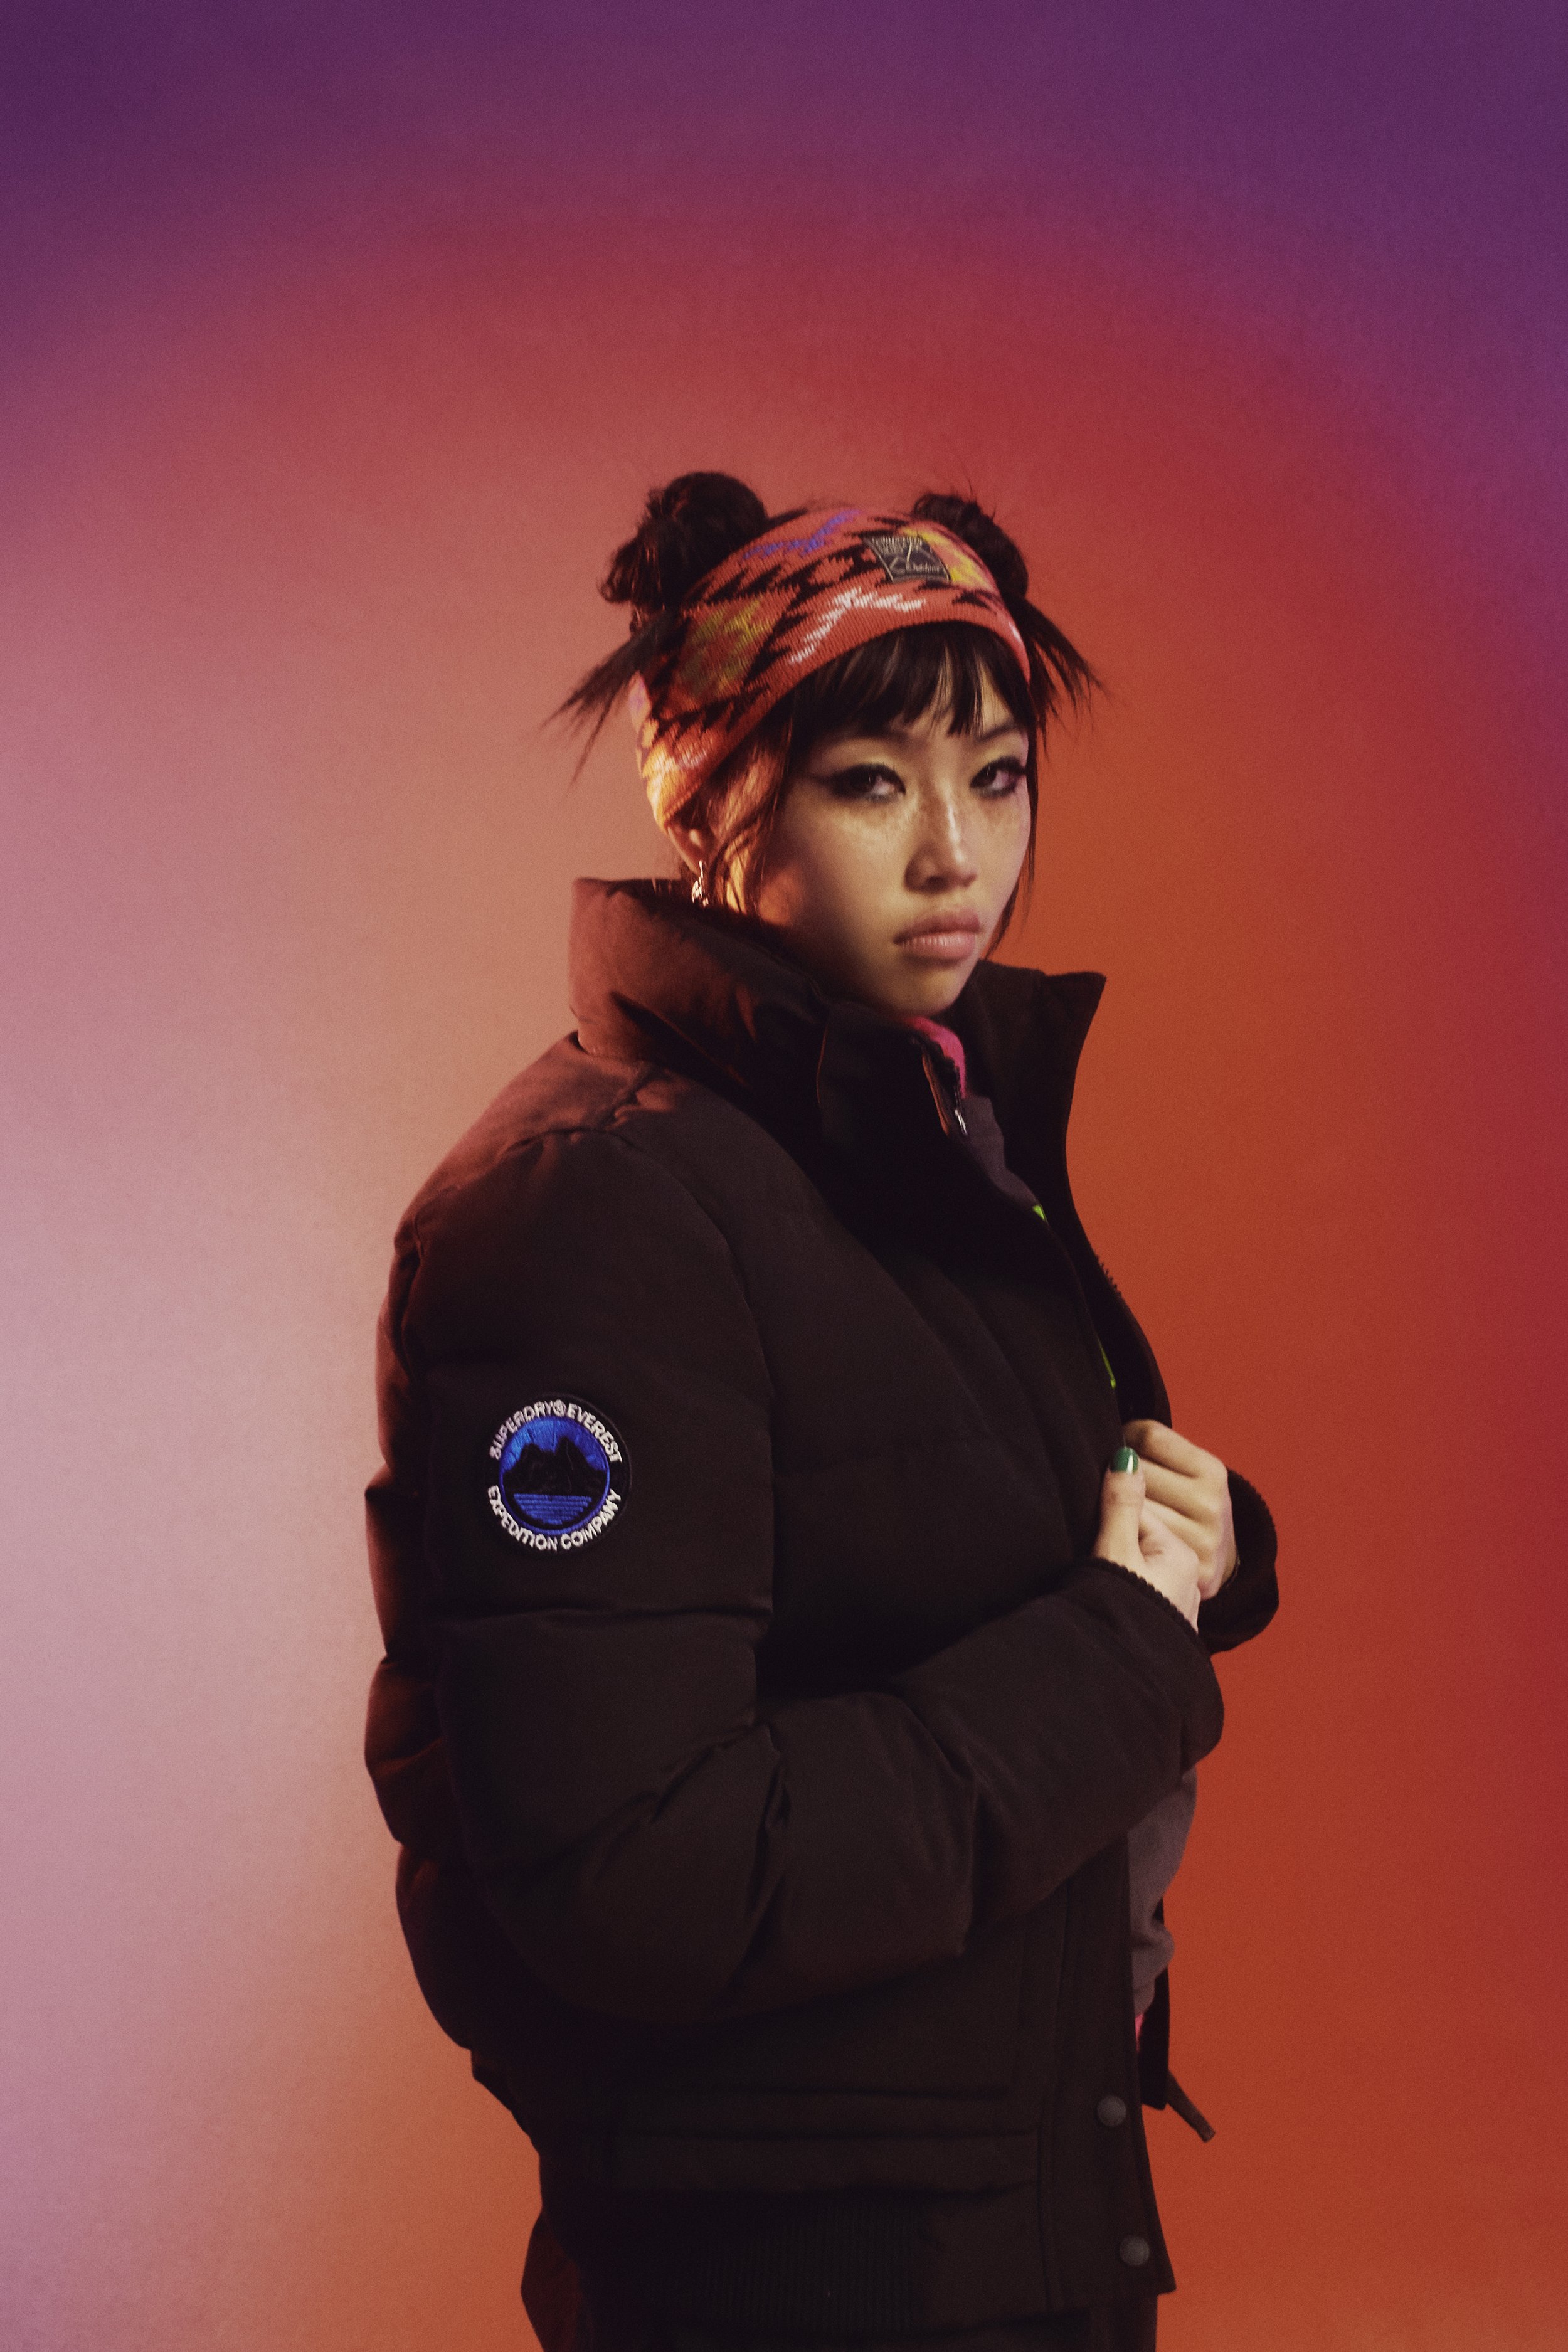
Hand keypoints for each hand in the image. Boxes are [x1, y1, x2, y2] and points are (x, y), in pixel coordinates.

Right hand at [1094, 1449, 1202, 1627]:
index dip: (1108, 1518)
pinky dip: (1127, 1593)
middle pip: (1142, 1540)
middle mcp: (1188, 1578)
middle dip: (1115, 1542)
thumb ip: (1120, 1504)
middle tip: (1094, 1562)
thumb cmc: (1120, 1612)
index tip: (1091, 1534)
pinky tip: (1113, 1604)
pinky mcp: (1165, 1627)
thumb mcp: (1115, 1551)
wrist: (1126, 1679)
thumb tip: (1126, 1456)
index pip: (1138, 1513)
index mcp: (1181, 1554)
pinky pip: (1143, 1594)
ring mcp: (1178, 1604)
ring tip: (1101, 1586)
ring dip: (1119, 1569)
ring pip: (1141, 1568)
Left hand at [1120, 1419, 1236, 1602]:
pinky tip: (1129, 1536)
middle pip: (1136, 1473)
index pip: (1148, 1436)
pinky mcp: (1189, 1571)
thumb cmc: (1188, 1503)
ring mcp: (1201, 1541)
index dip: (1128, 1438)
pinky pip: (1136, 1544)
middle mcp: (1210, 1505)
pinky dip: (1125, 1537)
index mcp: (1212, 1472)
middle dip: (1122, 1474)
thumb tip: (1111, 1429)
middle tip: (1122, 1483)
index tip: (1125, 1449)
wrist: (1218, 1557)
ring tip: (1127, 1510)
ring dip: (1118, 1507)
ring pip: (1132, 1510)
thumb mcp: (1185, 1469)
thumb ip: (1153, 1446)